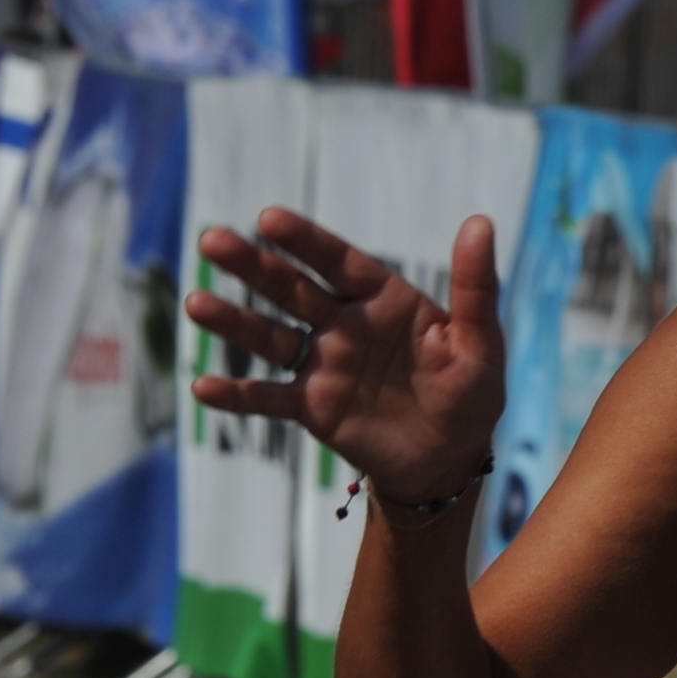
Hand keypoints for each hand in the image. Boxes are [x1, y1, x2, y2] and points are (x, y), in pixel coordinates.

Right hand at [185, 211, 506, 510]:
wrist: (451, 459)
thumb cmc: (471, 393)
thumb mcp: (481, 342)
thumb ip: (475, 286)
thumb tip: (481, 222)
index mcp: (382, 298)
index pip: (337, 261)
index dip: (304, 241)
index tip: (268, 218)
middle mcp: (344, 323)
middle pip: (291, 288)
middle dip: (252, 266)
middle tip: (212, 241)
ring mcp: (323, 364)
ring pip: (270, 337)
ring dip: (233, 321)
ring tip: (196, 303)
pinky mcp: (312, 407)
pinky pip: (269, 398)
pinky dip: (238, 395)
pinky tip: (202, 387)